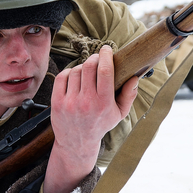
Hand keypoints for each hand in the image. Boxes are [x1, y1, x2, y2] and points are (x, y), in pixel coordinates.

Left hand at [43, 45, 139, 192]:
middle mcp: (86, 102)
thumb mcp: (119, 114)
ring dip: (83, 67)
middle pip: (89, 66)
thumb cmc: (100, 124)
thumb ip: (129, 95)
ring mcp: (70, 102)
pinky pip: (62, 76)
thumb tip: (135, 77)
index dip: (106, 55)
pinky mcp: (57, 102)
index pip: (105, 71)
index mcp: (103, 103)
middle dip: (95, 58)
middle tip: (98, 58)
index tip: (107, 49)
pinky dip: (69, 72)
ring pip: (76, 70)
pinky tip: (75, 78)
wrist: (77, 143)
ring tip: (87, 73)